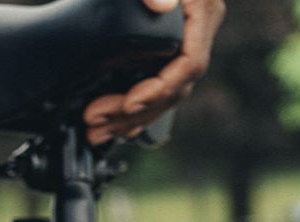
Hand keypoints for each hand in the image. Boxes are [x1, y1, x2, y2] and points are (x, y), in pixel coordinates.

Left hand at [83, 0, 224, 145]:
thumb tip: (162, 6)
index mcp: (203, 10)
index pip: (189, 64)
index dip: (159, 89)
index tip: (129, 101)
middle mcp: (199, 30)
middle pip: (174, 89)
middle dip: (134, 112)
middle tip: (98, 122)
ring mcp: (185, 40)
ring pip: (165, 94)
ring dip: (130, 118)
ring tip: (97, 130)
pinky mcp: (167, 47)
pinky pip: (158, 86)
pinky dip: (137, 108)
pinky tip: (116, 123)